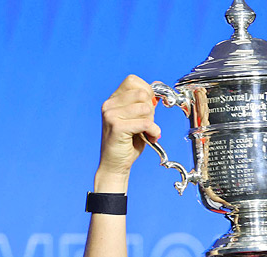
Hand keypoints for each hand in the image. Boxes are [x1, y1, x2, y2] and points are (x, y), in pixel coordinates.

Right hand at [95, 75, 162, 190]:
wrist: (115, 165)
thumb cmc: (128, 144)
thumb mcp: (137, 120)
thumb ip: (143, 105)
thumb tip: (156, 92)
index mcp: (113, 100)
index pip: (133, 81)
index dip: (146, 92)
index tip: (148, 108)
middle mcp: (109, 104)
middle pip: (142, 93)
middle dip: (151, 109)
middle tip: (147, 123)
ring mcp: (111, 114)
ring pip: (145, 108)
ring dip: (152, 122)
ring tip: (147, 132)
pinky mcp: (116, 126)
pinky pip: (145, 123)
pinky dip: (153, 131)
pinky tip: (150, 138)